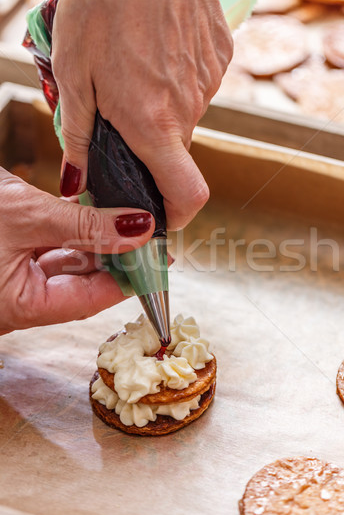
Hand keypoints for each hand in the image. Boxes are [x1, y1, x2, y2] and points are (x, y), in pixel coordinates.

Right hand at [0, 168, 154, 334]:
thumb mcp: (27, 215)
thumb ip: (84, 224)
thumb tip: (138, 227)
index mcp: (20, 306)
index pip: (90, 299)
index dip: (129, 281)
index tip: (158, 261)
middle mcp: (17, 298)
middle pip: (81, 282)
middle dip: (116, 256)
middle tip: (149, 234)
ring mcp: (12, 277)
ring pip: (66, 263)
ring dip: (96, 239)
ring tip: (126, 217)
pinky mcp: (8, 255)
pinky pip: (48, 247)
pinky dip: (71, 230)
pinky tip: (92, 207)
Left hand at [52, 0, 232, 230]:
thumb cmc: (102, 4)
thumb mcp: (73, 74)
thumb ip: (78, 136)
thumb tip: (76, 183)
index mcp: (153, 124)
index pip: (187, 195)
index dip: (177, 215)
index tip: (161, 214)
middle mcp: (190, 110)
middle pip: (177, 152)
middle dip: (152, 144)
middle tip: (124, 111)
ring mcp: (210, 84)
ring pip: (187, 116)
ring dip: (163, 107)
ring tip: (138, 68)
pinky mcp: (221, 59)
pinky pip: (199, 86)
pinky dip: (178, 80)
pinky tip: (159, 49)